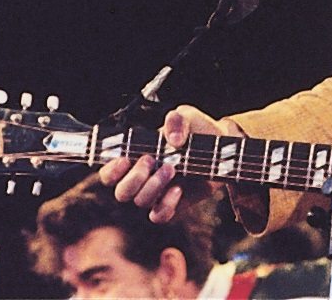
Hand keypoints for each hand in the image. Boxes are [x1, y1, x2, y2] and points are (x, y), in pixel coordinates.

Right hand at [98, 105, 242, 222]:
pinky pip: (159, 215)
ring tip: (172, 168)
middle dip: (134, 178)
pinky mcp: (171, 205)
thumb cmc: (197, 130)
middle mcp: (141, 179)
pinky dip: (166, 205)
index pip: (109, 173)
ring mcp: (156, 194)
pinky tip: (179, 188)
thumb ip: (176, 120)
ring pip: (140, 202)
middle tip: (151, 160)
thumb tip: (172, 140)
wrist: (222, 149)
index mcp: (135, 158)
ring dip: (153, 186)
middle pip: (121, 192)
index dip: (111, 170)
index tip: (125, 159)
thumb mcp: (187, 117)